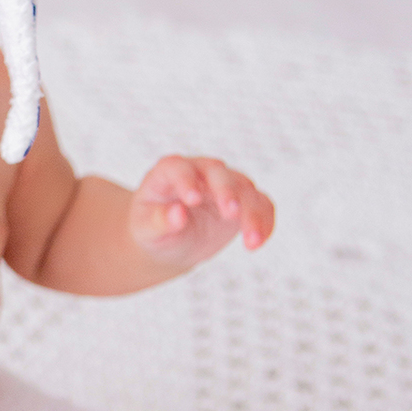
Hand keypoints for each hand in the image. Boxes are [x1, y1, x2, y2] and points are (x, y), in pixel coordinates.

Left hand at [128, 155, 273, 269]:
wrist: (170, 241)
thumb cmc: (152, 229)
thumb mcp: (146, 229)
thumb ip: (159, 221)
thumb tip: (178, 214)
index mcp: (169, 171)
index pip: (179, 168)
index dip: (186, 180)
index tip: (192, 200)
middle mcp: (200, 172)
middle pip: (218, 173)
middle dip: (226, 191)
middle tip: (231, 212)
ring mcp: (224, 184)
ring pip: (245, 189)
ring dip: (252, 213)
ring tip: (251, 240)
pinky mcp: (243, 201)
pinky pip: (261, 205)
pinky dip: (265, 222)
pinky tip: (258, 242)